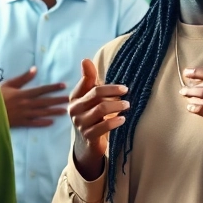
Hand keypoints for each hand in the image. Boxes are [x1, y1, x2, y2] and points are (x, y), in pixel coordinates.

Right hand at [0, 66, 66, 128]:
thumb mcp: (9, 84)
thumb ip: (23, 78)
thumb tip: (35, 69)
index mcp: (23, 93)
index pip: (42, 90)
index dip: (53, 87)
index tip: (63, 86)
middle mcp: (26, 104)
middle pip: (45, 101)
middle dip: (58, 100)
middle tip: (69, 99)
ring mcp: (24, 114)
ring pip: (42, 113)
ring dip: (54, 111)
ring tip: (65, 111)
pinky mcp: (20, 122)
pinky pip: (34, 123)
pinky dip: (43, 123)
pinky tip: (51, 122)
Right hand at [68, 59, 128, 180]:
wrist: (87, 142)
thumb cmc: (91, 114)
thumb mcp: (90, 97)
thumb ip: (89, 79)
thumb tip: (85, 60)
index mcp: (74, 97)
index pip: (91, 86)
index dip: (109, 86)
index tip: (124, 88)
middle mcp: (74, 110)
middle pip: (96, 95)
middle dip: (114, 93)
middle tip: (127, 96)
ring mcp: (80, 123)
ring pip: (100, 110)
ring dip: (116, 106)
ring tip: (127, 105)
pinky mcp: (88, 136)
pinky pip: (103, 126)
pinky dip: (114, 121)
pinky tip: (123, 119)